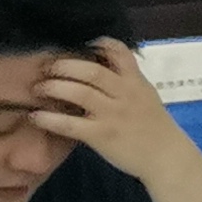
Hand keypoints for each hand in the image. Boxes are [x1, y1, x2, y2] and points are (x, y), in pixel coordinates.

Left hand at [29, 41, 194, 184]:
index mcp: (136, 82)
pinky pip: (71, 124)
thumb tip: (100, 67)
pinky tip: (35, 116)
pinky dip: (50, 119)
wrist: (166, 158)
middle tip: (47, 68)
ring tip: (38, 88)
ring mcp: (113, 114)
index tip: (80, 44)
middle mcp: (124, 94)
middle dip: (65, 66)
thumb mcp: (146, 96)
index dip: (98, 44)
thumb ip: (126, 82)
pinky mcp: (101, 135)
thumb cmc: (154, 127)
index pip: (119, 52)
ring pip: (79, 93)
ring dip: (54, 87)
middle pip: (92, 70)